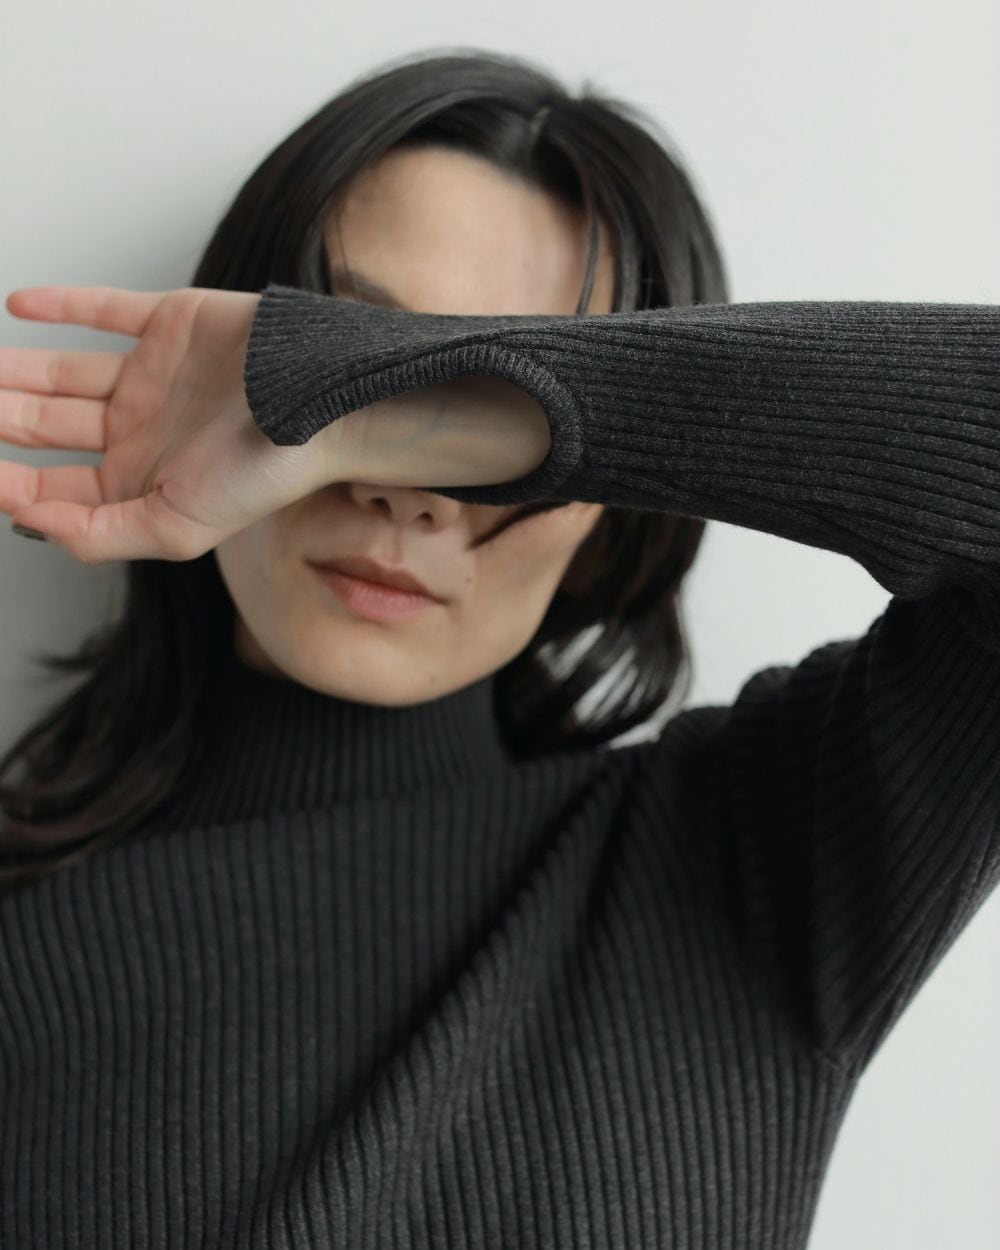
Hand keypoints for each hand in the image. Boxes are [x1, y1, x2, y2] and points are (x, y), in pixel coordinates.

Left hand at [0, 285, 349, 563]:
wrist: (323, 405)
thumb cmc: (266, 474)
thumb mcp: (177, 529)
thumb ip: (99, 536)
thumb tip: (26, 519)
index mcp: (140, 480)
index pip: (54, 483)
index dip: (7, 479)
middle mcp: (140, 429)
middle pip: (48, 424)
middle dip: (0, 419)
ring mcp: (151, 375)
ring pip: (62, 370)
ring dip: (14, 369)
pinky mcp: (169, 324)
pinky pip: (103, 309)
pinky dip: (59, 305)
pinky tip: (19, 307)